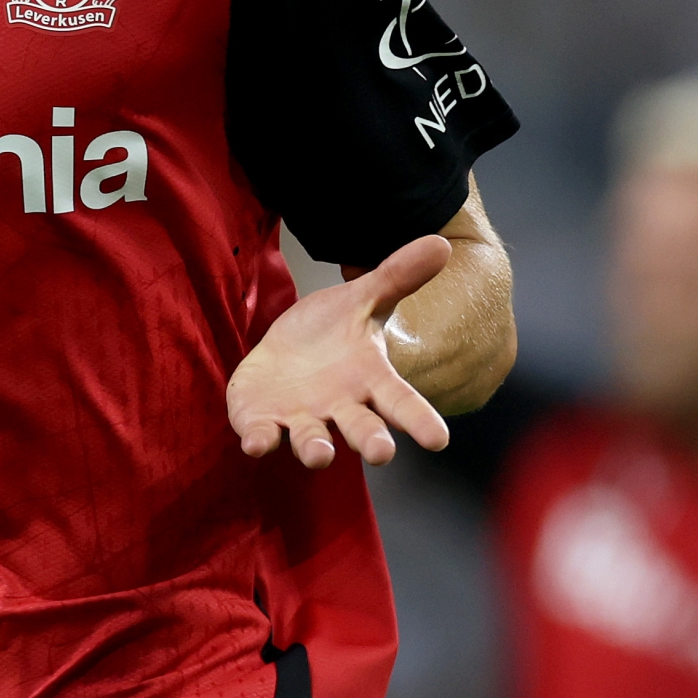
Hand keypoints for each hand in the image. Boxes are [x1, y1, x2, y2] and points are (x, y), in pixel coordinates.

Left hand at [228, 232, 453, 469]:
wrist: (287, 346)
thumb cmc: (332, 331)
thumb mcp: (361, 298)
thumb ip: (397, 276)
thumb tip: (439, 243)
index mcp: (370, 380)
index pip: (401, 402)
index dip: (420, 420)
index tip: (438, 439)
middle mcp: (341, 407)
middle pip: (362, 429)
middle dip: (371, 441)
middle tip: (381, 453)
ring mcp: (302, 417)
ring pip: (313, 440)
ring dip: (316, 448)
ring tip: (321, 454)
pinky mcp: (264, 420)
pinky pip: (263, 435)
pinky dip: (261, 439)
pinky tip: (258, 442)